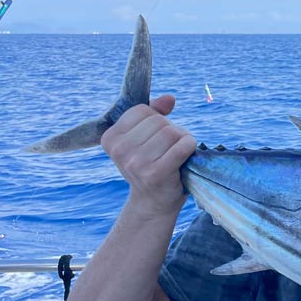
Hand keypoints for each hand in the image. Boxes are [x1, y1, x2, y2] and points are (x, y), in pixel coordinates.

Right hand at [100, 95, 196, 218]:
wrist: (154, 201)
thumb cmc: (151, 164)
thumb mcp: (145, 137)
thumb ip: (155, 113)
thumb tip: (170, 99)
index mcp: (110, 138)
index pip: (143, 110)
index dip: (156, 120)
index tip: (153, 139)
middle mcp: (119, 150)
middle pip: (159, 121)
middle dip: (171, 131)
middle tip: (167, 150)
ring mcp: (135, 162)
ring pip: (171, 132)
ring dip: (181, 140)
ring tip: (175, 155)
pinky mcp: (155, 172)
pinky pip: (182, 146)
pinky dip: (190, 147)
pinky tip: (186, 156)